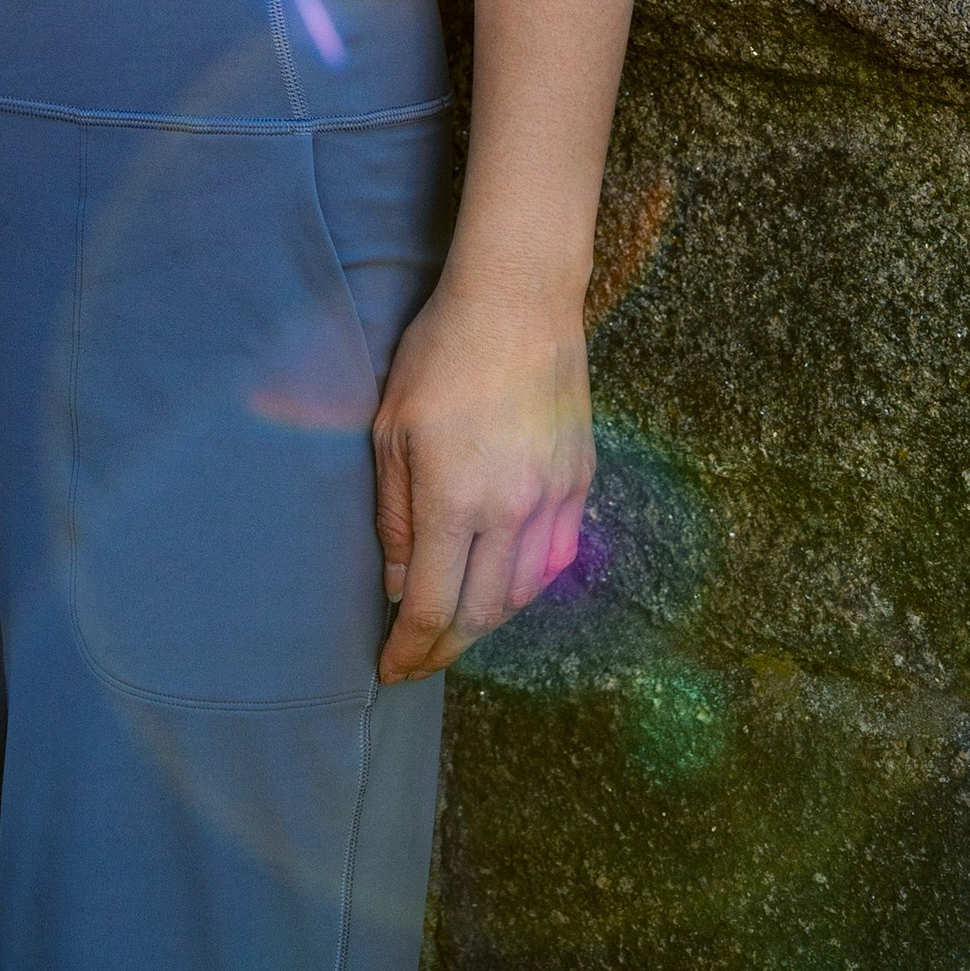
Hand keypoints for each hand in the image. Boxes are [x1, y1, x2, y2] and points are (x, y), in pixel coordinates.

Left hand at [371, 264, 592, 681]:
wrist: (518, 300)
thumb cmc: (440, 352)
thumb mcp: (391, 429)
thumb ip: (394, 515)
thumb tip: (398, 586)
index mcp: (454, 499)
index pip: (431, 604)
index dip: (411, 648)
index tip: (390, 670)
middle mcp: (511, 511)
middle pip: (481, 613)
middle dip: (446, 648)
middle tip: (419, 661)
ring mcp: (553, 499)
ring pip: (523, 593)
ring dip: (486, 623)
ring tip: (455, 630)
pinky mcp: (579, 481)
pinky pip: (556, 558)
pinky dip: (527, 586)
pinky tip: (504, 588)